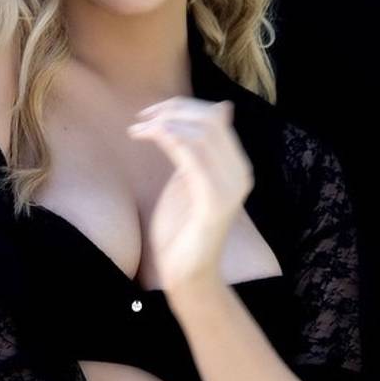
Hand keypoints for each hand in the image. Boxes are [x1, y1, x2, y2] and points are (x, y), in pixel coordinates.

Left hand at [126, 97, 252, 292]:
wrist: (187, 273)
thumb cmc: (182, 226)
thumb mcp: (189, 177)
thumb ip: (197, 147)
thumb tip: (221, 108)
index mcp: (236, 166)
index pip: (216, 118)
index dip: (183, 107)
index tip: (151, 112)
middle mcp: (240, 173)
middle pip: (209, 120)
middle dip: (172, 111)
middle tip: (142, 118)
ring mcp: (230, 187)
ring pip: (201, 133)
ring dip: (164, 123)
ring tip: (139, 129)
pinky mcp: (214, 201)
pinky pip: (192, 157)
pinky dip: (169, 138)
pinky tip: (148, 136)